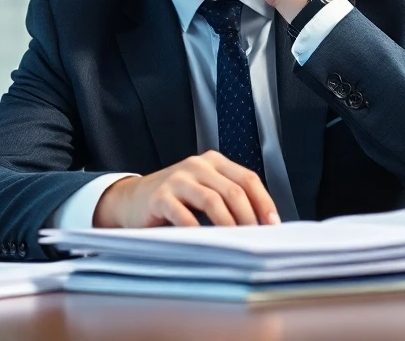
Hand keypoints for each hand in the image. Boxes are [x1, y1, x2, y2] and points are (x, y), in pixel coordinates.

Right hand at [94, 151, 279, 227]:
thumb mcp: (204, 191)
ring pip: (212, 200)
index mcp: (212, 162)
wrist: (132, 200)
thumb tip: (262, 223)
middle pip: (233, 190)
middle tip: (254, 238)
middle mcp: (196, 165)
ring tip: (234, 242)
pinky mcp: (159, 196)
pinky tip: (203, 241)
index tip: (272, 224)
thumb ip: (228, 198)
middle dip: (248, 217)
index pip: (247, 178)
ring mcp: (177, 179)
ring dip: (228, 224)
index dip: (263, 202)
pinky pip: (183, 214)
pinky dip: (196, 230)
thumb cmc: (174, 199)